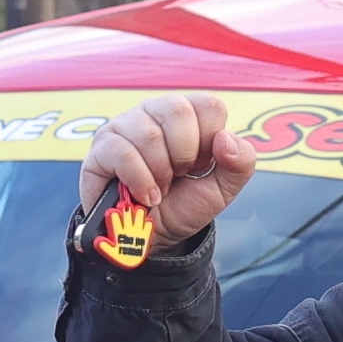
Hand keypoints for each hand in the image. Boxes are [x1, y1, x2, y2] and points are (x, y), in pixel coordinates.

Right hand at [77, 93, 257, 247]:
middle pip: (177, 109)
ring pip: (149, 134)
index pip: (209, 104)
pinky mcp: (102, 147)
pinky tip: (145, 196)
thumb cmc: (185, 204)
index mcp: (189, 116)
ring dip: (161, 173)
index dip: (210, 140)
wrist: (154, 237)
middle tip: (179, 176)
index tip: (201, 165)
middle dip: (184, 154)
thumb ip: (240, 163)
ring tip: (160, 188)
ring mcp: (126, 125)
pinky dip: (140, 181)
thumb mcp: (222, 189)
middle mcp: (156, 112)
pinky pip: (123, 153)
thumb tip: (225, 138)